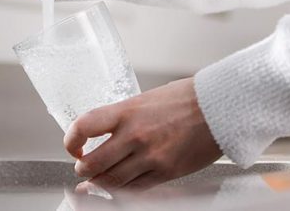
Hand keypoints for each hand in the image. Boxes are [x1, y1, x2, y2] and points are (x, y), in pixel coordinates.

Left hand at [64, 78, 221, 189]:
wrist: (218, 108)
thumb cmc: (184, 99)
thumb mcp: (144, 100)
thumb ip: (122, 118)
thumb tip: (102, 134)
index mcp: (126, 111)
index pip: (84, 126)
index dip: (71, 140)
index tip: (73, 146)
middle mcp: (134, 135)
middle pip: (93, 163)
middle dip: (83, 169)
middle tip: (83, 167)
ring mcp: (150, 156)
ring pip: (112, 181)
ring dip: (99, 183)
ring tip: (96, 180)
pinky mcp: (166, 172)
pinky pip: (136, 189)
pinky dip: (122, 191)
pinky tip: (118, 187)